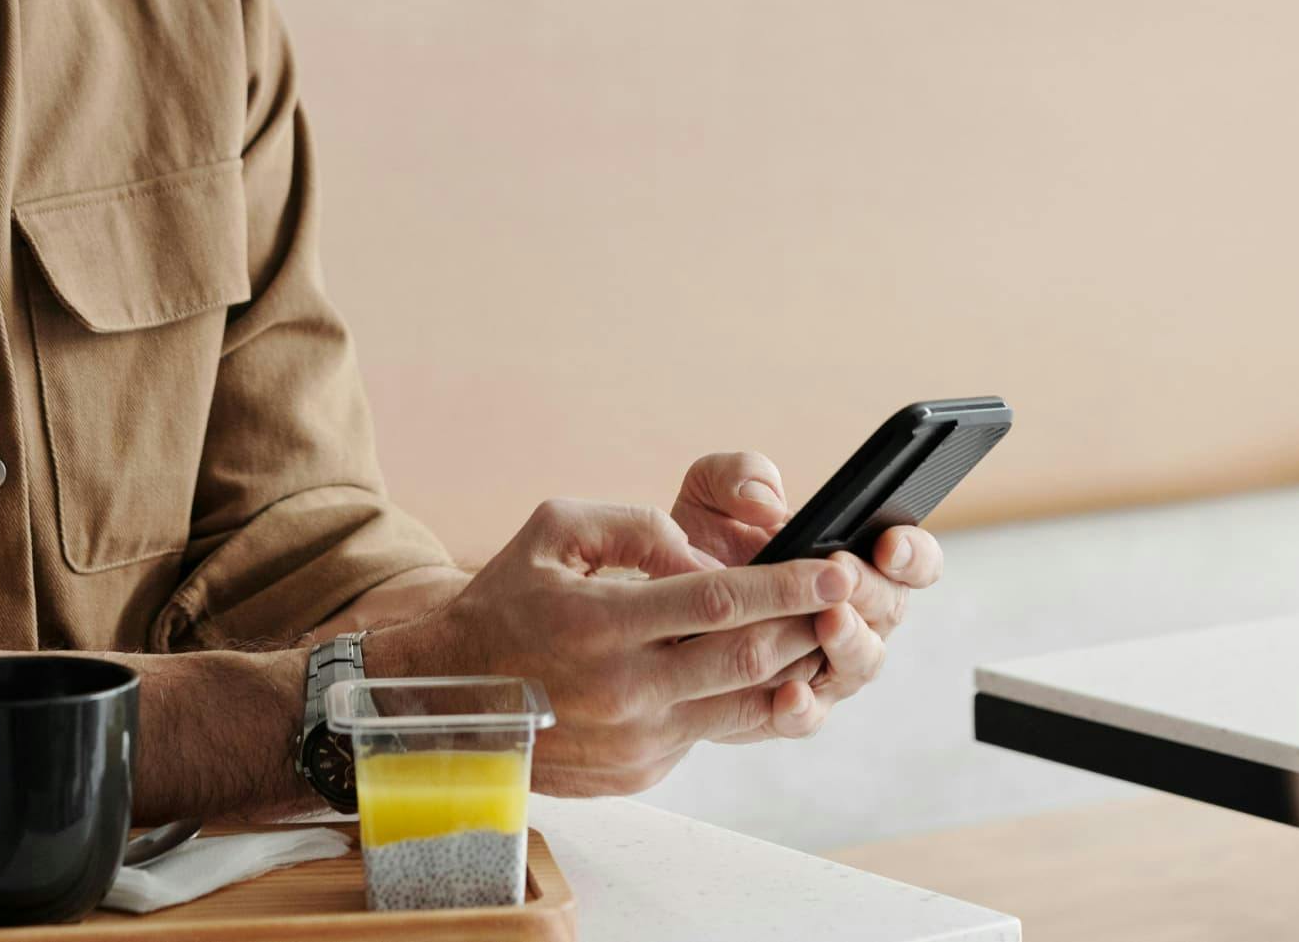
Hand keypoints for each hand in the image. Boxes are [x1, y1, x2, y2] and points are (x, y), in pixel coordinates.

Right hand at [375, 499, 856, 795]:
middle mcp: (624, 689)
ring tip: (819, 633)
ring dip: (791, 669)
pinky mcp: (641, 771)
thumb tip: (703, 554)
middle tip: (849, 599)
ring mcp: (636, 739)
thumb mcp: (553, 532)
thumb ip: (634, 526)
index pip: (717, 603)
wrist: (449, 702)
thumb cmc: (505, 604)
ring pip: (742, 705)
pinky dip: (742, 699)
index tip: (833, 568)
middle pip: (747, 660)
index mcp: (600, 623)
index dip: (784, 585)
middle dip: (808, 625)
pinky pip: (708, 729)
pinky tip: (757, 668)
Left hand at [669, 451, 946, 743]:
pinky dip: (803, 709)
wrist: (651, 608)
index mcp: (849, 561)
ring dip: (850, 643)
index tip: (889, 542)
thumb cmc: (693, 546)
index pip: (909, 559)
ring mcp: (822, 665)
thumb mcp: (709, 495)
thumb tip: (767, 502)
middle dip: (874, 591)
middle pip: (890, 609)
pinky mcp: (784, 708)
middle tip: (845, 574)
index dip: (912, 552)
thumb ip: (739, 475)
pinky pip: (807, 717)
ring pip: (861, 664)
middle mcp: (849, 614)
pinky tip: (790, 694)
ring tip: (827, 622)